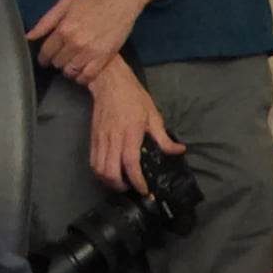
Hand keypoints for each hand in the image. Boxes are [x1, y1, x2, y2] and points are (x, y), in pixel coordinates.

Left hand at [27, 0, 147, 85]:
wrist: (120, 1)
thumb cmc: (93, 1)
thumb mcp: (65, 4)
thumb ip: (46, 21)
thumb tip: (29, 36)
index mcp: (63, 29)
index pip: (46, 52)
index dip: (44, 58)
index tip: (45, 60)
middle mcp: (75, 43)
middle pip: (58, 63)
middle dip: (58, 61)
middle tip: (63, 57)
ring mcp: (90, 52)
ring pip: (71, 71)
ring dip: (69, 69)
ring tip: (72, 64)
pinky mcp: (104, 57)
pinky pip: (88, 76)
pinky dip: (82, 77)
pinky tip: (82, 72)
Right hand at [86, 57, 184, 192]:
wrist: (109, 83)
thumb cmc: (134, 97)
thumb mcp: (154, 115)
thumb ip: (164, 138)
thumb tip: (179, 150)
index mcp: (130, 133)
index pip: (130, 163)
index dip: (137, 180)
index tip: (144, 190)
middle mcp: (112, 138)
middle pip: (110, 172)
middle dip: (120, 186)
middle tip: (133, 188)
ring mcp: (100, 139)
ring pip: (99, 169)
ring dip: (109, 182)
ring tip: (122, 183)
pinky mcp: (92, 138)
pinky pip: (93, 162)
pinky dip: (100, 173)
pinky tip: (111, 173)